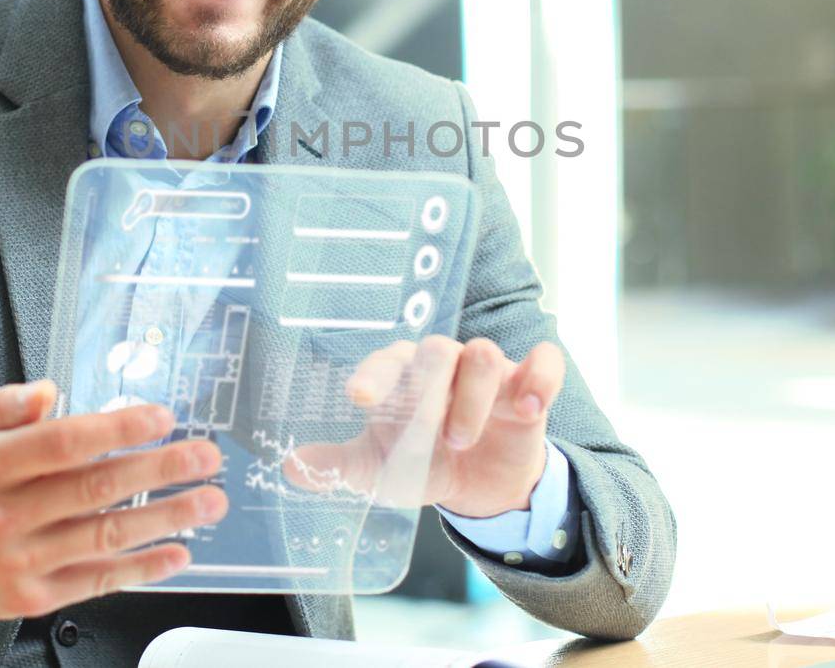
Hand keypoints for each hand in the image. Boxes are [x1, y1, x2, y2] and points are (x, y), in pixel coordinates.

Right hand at [0, 380, 226, 618]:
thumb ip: (7, 407)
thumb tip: (45, 391)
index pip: (59, 445)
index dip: (115, 430)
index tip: (160, 418)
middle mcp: (0, 518)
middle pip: (93, 490)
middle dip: (158, 470)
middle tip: (205, 455)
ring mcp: (19, 563)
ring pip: (105, 537)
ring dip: (166, 518)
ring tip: (209, 501)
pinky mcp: (36, 598)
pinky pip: (99, 581)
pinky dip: (144, 567)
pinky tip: (178, 551)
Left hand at [286, 337, 564, 518]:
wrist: (478, 485)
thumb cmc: (422, 462)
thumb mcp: (378, 470)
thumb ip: (337, 465)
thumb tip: (290, 466)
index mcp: (403, 376)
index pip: (386, 362)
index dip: (372, 377)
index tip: (358, 399)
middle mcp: (444, 365)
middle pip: (436, 349)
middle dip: (429, 390)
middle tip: (428, 433)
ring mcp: (488, 372)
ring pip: (482, 354)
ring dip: (472, 400)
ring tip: (460, 443)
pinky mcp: (528, 385)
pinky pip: (544, 362)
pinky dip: (539, 380)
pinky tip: (527, 409)